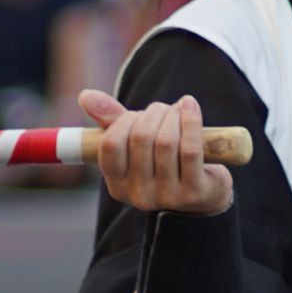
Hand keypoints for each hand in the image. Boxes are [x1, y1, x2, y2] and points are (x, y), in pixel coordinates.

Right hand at [80, 89, 233, 215]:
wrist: (206, 188)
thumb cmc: (164, 159)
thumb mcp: (135, 141)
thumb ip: (110, 120)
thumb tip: (84, 95)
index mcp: (117, 184)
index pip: (111, 144)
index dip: (125, 120)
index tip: (138, 114)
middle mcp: (138, 196)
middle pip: (141, 138)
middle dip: (154, 112)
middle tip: (163, 109)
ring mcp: (167, 197)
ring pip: (166, 141)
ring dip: (173, 114)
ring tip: (179, 110)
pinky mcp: (194, 193)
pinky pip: (190, 149)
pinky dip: (191, 120)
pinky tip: (190, 106)